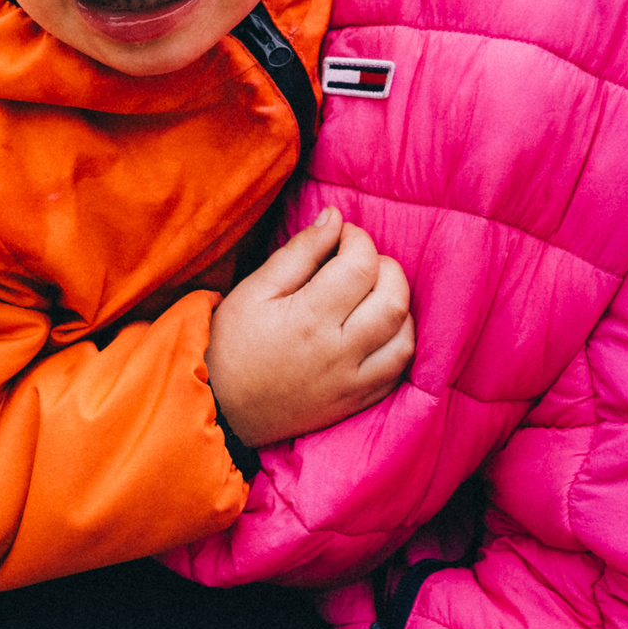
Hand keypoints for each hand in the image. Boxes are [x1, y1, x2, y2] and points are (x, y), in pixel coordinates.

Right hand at [205, 208, 413, 450]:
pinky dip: (399, 340)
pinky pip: (399, 369)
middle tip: (359, 261)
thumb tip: (334, 218)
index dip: (358, 239)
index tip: (341, 236)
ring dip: (398, 302)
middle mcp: (339, 351)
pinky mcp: (357, 401)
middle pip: (393, 298)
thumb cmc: (231, 345)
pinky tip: (379, 327)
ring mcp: (352, 381)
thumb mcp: (254, 290)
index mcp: (309, 318)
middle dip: (385, 266)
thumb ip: (299, 252)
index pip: (361, 265)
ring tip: (371, 293)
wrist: (223, 411)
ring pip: (404, 334)